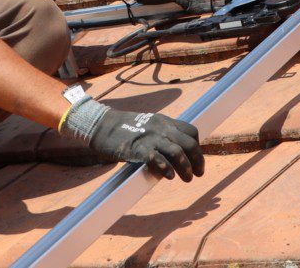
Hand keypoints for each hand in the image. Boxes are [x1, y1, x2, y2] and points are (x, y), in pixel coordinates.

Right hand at [62, 99, 204, 180]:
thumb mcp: (148, 125)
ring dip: (186, 168)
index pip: (191, 131)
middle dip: (197, 160)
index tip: (196, 159)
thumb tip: (175, 153)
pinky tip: (170, 177)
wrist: (101, 125)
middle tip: (198, 173)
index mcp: (164, 121)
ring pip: (177, 152)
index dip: (197, 147)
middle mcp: (161, 128)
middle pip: (189, 143)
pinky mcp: (138, 148)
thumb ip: (162, 135)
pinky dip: (166, 168)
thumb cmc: (124, 129)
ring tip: (187, 179)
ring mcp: (150, 138)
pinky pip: (157, 158)